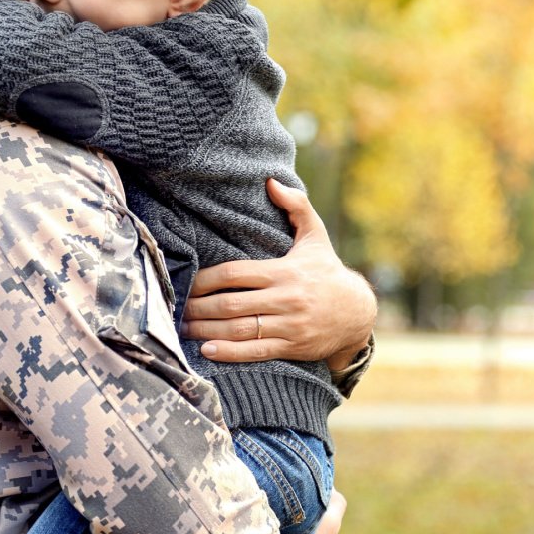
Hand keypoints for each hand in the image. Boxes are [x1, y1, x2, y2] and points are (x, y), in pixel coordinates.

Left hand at [183, 180, 375, 368]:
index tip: (186, 284)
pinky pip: (256, 351)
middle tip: (175, 309)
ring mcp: (289, 325)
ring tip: (183, 330)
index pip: (235, 274)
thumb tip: (271, 181)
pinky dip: (229, 352)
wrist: (358, 313)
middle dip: (198, 308)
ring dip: (206, 331)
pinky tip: (207, 350)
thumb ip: (296, 206)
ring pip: (239, 329)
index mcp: (284, 271)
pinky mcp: (293, 346)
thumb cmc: (327, 272)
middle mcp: (285, 298)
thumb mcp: (315, 236)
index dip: (204, 280)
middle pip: (231, 304)